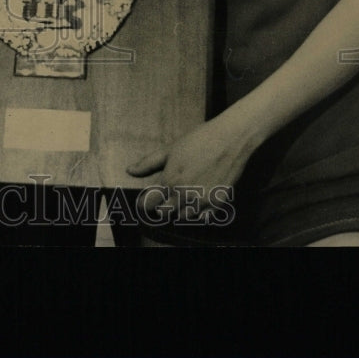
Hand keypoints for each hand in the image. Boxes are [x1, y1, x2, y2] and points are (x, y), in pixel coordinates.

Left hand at [126, 111, 255, 220]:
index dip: (146, 202)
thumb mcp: (169, 150)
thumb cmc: (197, 140)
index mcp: (169, 181)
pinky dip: (199, 212)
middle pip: (165, 213)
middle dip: (162, 206)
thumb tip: (129, 171)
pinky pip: (204, 218)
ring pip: (184, 217)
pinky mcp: (218, 203)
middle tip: (166, 195)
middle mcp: (184, 195)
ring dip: (180, 209)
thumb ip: (148, 163)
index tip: (148, 197)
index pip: (149, 204)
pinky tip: (199, 199)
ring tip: (184, 194)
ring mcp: (202, 201)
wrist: (229, 139)